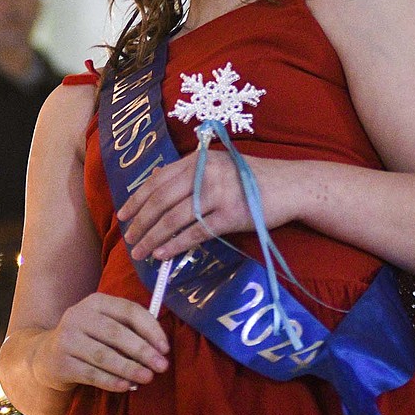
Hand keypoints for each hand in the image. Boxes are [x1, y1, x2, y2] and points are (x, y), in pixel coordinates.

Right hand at [33, 292, 168, 392]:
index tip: (165, 347)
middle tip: (162, 366)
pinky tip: (126, 386)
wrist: (49, 355)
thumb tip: (159, 347)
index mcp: (96, 302)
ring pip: (103, 355)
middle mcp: (79, 315)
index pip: (128, 310)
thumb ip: (129, 329)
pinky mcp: (61, 362)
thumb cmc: (89, 338)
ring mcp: (67, 338)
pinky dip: (111, 381)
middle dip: (143, 351)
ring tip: (147, 377)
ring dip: (129, 368)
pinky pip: (91, 374)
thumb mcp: (104, 324)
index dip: (150, 329)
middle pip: (116, 333)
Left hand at [117, 148, 295, 260]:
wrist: (291, 186)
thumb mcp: (218, 166)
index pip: (158, 180)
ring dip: (152, 237)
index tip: (122, 215)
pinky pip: (196, 233)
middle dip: (140, 221)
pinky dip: (176, 244)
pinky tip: (163, 253)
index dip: (137, 198)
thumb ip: (190, 173)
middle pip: (161, 200)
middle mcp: (204, 173)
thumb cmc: (252, 178)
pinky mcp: (231, 215)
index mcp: (197, 160)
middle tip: (127, 238)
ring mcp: (218, 193)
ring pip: (174, 218)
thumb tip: (156, 183)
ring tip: (140, 251)